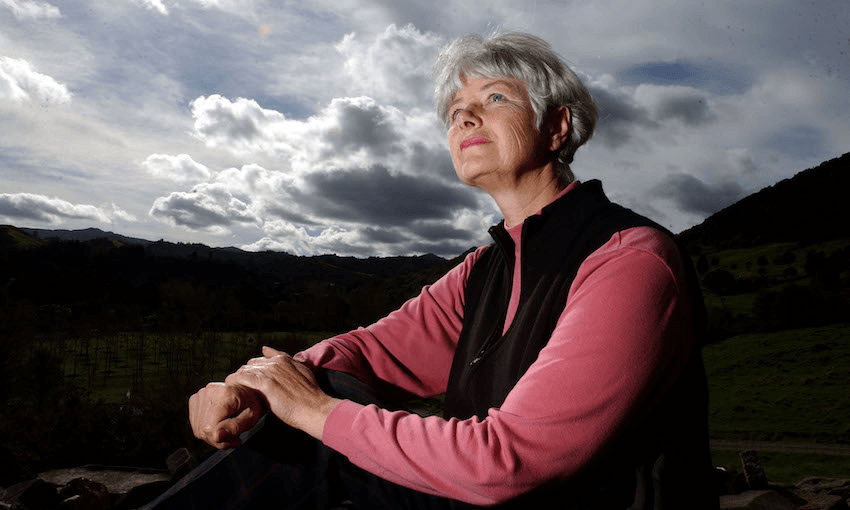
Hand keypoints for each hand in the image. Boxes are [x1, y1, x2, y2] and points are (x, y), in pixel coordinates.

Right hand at [188, 382, 264, 448]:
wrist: (248, 390)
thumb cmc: (252, 403)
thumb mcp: (252, 417)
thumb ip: (235, 427)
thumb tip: (217, 436)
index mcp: (225, 394)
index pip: (210, 428)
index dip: (221, 441)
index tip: (236, 440)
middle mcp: (209, 391)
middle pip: (203, 430)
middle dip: (219, 440)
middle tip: (234, 438)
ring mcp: (201, 395)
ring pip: (198, 429)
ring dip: (214, 437)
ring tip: (229, 432)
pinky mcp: (195, 400)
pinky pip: (196, 424)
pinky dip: (207, 430)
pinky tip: (220, 427)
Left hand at [226, 346, 340, 439]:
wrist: (314, 408)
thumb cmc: (310, 395)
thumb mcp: (302, 372)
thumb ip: (289, 362)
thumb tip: (272, 352)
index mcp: (284, 359)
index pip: (261, 359)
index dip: (256, 370)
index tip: (254, 380)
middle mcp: (275, 362)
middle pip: (251, 364)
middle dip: (246, 374)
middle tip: (245, 388)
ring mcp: (269, 371)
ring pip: (244, 370)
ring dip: (239, 379)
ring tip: (237, 391)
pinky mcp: (263, 383)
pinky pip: (241, 378)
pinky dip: (234, 382)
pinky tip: (232, 389)